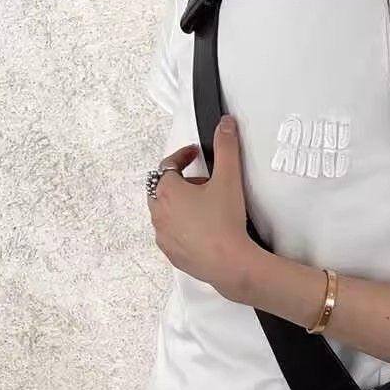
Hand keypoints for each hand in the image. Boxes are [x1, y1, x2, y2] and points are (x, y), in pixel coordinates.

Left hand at [146, 116, 253, 303]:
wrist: (230, 263)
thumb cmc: (225, 224)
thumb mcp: (228, 178)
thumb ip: (226, 147)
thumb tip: (224, 126)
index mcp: (167, 191)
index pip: (168, 164)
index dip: (183, 156)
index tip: (194, 154)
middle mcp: (159, 213)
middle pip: (163, 188)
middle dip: (182, 181)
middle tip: (204, 183)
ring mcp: (163, 235)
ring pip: (165, 212)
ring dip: (180, 205)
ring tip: (204, 206)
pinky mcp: (171, 253)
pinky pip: (170, 234)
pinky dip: (181, 226)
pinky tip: (201, 228)